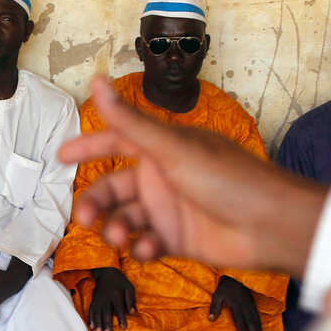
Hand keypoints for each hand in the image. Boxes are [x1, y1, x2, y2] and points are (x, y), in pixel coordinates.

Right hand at [58, 75, 328, 277]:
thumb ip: (129, 121)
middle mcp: (161, 177)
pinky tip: (150, 249)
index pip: (116, 140)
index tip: (60, 157)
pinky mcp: (176, 240)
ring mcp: (168, 210)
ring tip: (120, 238)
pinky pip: (145, 243)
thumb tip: (96, 80)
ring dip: (116, 228)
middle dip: (94, 203)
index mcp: (161, 149)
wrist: (270, 226)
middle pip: (112, 188)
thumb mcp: (172, 149)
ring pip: (124, 219)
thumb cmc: (227, 178)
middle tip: (84, 219)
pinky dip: (142, 248)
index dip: (88, 146)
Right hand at [88, 267, 135, 330]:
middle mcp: (106, 297)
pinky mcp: (93, 300)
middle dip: (106, 323)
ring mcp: (98, 299)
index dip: (121, 318)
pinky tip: (91, 326)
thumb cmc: (120, 281)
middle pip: (106, 312)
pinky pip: (91, 310)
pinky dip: (91, 319)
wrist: (106, 272)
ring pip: (97, 312)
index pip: (119, 308)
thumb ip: (131, 300)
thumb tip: (132, 313)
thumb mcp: (129, 287)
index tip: (123, 328)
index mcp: (116, 294)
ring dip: (97, 323)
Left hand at [210, 275, 261, 330]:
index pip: (239, 317)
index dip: (241, 328)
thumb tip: (211, 319)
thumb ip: (214, 307)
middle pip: (251, 321)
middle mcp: (246, 306)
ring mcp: (251, 306)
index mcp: (236, 303)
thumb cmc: (224, 289)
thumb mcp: (217, 295)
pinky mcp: (254, 307)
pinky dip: (260, 327)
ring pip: (257, 321)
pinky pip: (258, 318)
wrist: (235, 279)